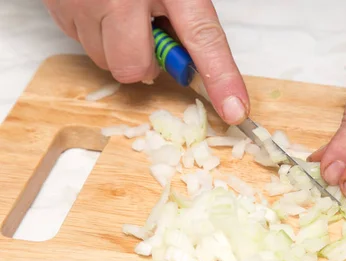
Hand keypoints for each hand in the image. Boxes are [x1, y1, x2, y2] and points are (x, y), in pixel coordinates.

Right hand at [42, 0, 248, 124]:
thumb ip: (186, 18)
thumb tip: (194, 66)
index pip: (202, 40)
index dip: (221, 79)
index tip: (235, 110)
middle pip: (133, 68)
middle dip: (142, 59)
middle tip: (145, 31)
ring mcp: (81, 3)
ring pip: (104, 60)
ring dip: (116, 47)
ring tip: (120, 10)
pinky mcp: (56, 8)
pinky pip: (80, 42)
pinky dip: (94, 32)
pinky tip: (99, 5)